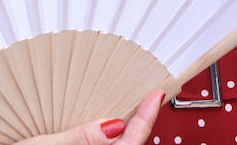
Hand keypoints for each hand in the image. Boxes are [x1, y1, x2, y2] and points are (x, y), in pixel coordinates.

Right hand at [17, 89, 162, 144]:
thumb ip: (81, 137)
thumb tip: (114, 125)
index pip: (131, 142)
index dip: (146, 117)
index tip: (156, 95)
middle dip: (137, 125)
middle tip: (146, 99)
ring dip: (121, 133)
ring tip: (126, 109)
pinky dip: (103, 140)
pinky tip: (99, 126)